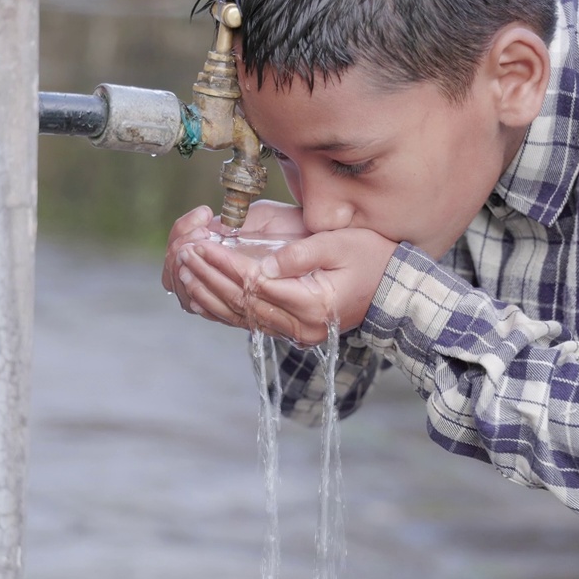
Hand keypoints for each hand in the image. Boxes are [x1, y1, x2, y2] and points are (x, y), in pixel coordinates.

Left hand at [174, 226, 398, 345]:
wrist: (393, 290)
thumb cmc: (371, 258)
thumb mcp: (340, 245)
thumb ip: (302, 254)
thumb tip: (264, 263)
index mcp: (313, 305)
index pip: (257, 284)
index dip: (226, 264)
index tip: (203, 244)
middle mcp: (301, 327)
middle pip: (243, 303)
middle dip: (210, 277)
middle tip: (185, 254)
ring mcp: (295, 334)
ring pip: (241, 317)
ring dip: (209, 294)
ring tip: (185, 271)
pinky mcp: (291, 331)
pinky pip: (249, 323)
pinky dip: (221, 309)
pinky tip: (200, 295)